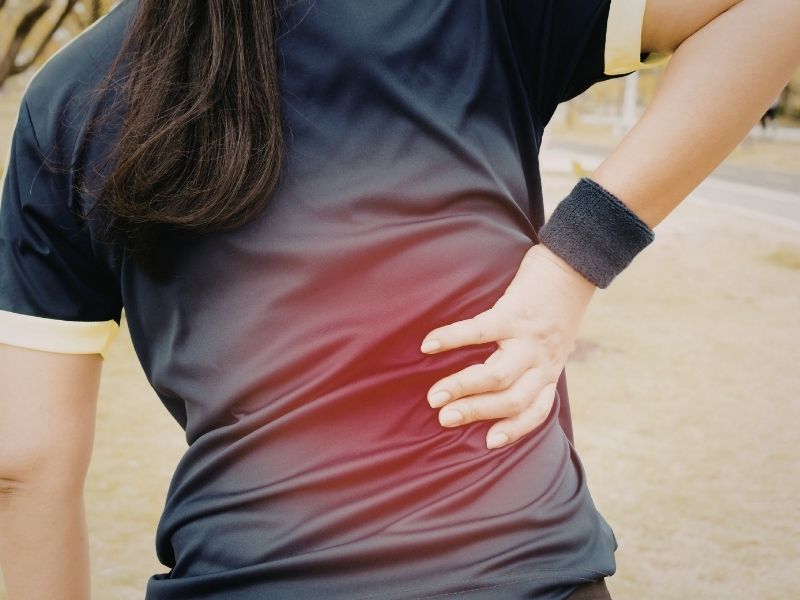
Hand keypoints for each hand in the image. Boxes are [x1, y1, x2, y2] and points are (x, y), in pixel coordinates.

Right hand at [419, 243, 597, 449]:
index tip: (489, 442)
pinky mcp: (514, 312)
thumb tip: (514, 376)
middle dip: (475, 413)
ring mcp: (528, 338)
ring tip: (434, 397)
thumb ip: (538, 360)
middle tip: (444, 418)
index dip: (514, 429)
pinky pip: (479, 331)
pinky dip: (451, 339)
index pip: (536, 410)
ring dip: (462, 388)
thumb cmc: (558, 304)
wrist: (574, 263)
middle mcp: (542, 360)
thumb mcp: (556, 340)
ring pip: (495, 376)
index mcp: (550, 368)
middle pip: (510, 399)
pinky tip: (428, 345)